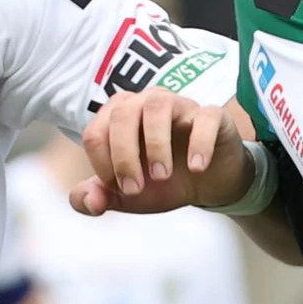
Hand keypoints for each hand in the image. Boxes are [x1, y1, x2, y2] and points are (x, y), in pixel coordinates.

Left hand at [72, 93, 249, 217]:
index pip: (95, 133)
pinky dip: (199, 143)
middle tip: (135, 189)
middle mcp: (146, 102)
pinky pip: (205, 118)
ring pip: (158, 106)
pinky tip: (196, 168)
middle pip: (122, 114)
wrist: (206, 184)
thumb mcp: (126, 196)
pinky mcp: (212, 116)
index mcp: (118, 116)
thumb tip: (90, 201)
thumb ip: (98, 198)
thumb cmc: (161, 181)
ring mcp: (180, 105)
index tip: (120, 190)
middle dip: (123, 156)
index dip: (102, 165)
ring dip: (155, 145)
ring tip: (162, 177)